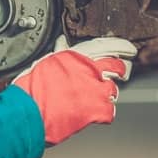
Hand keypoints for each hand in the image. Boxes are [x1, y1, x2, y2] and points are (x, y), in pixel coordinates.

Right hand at [11, 36, 137, 144]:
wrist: (29, 112)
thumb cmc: (31, 88)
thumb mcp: (44, 63)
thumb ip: (60, 55)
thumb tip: (63, 44)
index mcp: (76, 56)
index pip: (108, 46)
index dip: (122, 47)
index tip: (129, 50)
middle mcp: (89, 70)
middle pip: (118, 67)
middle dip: (120, 70)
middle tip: (118, 74)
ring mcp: (95, 90)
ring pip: (113, 90)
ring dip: (106, 94)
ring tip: (94, 98)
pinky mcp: (96, 110)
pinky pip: (110, 111)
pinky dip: (103, 113)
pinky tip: (94, 113)